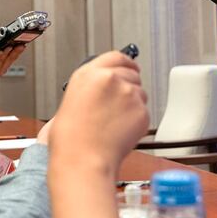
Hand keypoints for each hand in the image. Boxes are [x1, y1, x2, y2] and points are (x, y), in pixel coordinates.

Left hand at [0, 46, 25, 102]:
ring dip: (7, 53)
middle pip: (10, 59)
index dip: (18, 52)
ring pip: (2, 60)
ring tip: (10, 46)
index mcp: (4, 66)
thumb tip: (2, 43)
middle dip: (16, 51)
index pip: (13, 58)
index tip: (22, 45)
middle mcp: (1, 69)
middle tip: (20, 45)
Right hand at [45, 51, 148, 174]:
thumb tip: (102, 88)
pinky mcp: (141, 111)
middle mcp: (110, 79)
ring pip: (141, 93)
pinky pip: (145, 112)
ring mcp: (128, 94)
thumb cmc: (71, 139)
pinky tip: (121, 131)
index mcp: (88, 74)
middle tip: (119, 105)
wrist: (83, 160)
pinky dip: (137, 121)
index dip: (125, 64)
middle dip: (129, 87)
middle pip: (132, 74)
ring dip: (133, 105)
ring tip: (115, 123)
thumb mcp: (71, 101)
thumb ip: (90, 87)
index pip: (116, 57)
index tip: (129, 68)